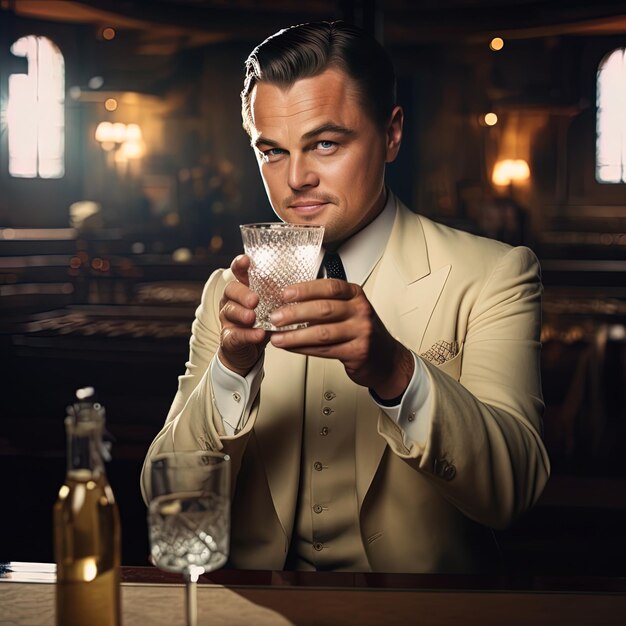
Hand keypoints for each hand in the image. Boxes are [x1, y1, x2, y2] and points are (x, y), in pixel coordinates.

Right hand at [218, 255, 268, 375]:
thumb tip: (296, 284)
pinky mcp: (228, 338)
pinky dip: (247, 335)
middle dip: (242, 293)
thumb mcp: (271, 306)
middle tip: (254, 300)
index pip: (238, 272)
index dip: (240, 265)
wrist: (248, 351)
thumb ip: (277, 295)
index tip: (246, 260)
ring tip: (253, 317)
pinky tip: (257, 334)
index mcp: (243, 289)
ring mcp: (228, 319)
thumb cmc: (261, 323)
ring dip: (242, 314)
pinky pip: (235, 335)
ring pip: (229, 311)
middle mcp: (231, 301)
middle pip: (231, 290)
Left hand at [268, 279, 413, 399]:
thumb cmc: (362, 332)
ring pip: (322, 332)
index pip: (329, 287)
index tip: (285, 293)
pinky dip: (304, 349)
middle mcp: (361, 311)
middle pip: (323, 309)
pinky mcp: (357, 352)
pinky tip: (291, 348)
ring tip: (278, 337)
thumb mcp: (350, 310)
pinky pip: (325, 350)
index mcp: (356, 295)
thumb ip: (326, 302)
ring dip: (295, 336)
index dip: (305, 289)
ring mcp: (361, 332)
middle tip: (275, 317)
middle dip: (295, 314)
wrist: (386, 359)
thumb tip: (289, 301)